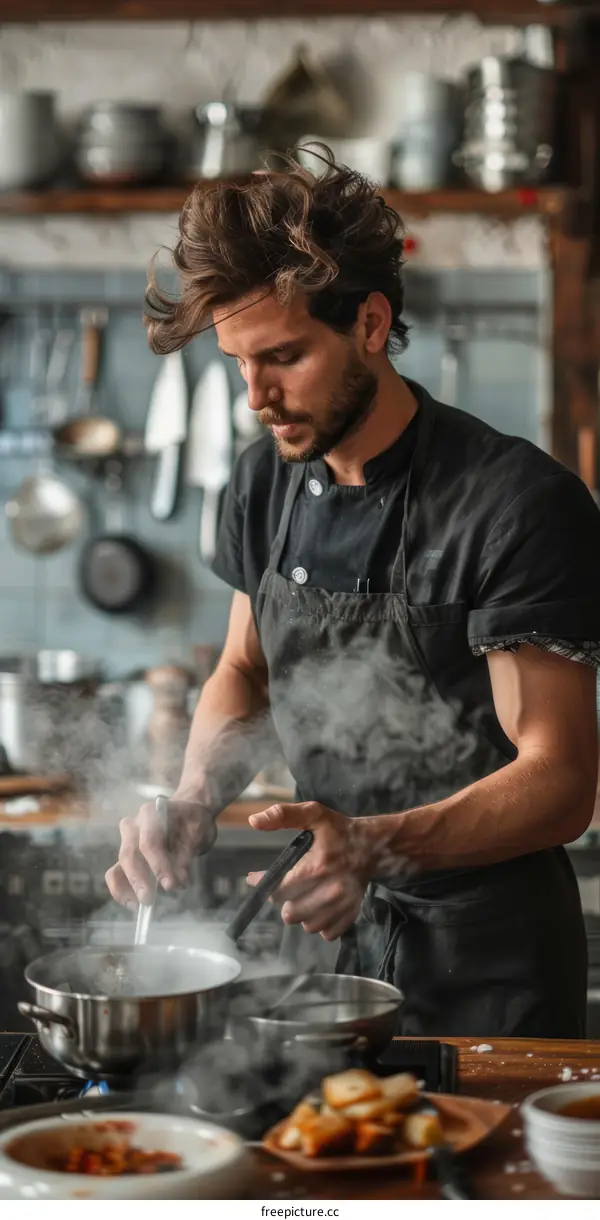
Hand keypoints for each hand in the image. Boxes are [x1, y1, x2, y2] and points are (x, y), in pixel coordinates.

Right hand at [105, 798, 216, 907]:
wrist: (187, 816)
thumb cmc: (192, 823)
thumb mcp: (198, 833)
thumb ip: (186, 855)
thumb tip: (178, 881)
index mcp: (151, 813)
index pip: (149, 842)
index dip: (158, 866)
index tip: (170, 885)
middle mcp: (133, 825)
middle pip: (129, 854)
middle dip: (138, 880)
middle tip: (149, 900)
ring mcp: (126, 841)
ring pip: (118, 866)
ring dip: (127, 888)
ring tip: (140, 906)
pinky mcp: (125, 857)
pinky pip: (115, 874)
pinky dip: (122, 891)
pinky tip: (134, 904)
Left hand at [247, 802, 376, 940]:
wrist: (374, 846)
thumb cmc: (340, 830)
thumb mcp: (313, 814)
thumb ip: (283, 814)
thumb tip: (253, 821)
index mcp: (316, 867)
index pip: (279, 890)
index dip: (263, 884)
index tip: (256, 878)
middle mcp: (329, 891)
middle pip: (290, 913)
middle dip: (284, 900)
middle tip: (289, 885)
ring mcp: (341, 906)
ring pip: (307, 926)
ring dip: (302, 913)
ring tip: (304, 896)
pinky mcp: (350, 915)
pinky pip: (326, 933)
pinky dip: (320, 923)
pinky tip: (319, 906)